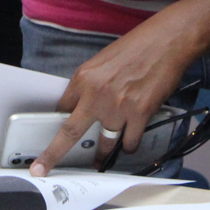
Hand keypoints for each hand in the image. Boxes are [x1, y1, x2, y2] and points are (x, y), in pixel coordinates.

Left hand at [29, 19, 193, 176]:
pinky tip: (131, 140)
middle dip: (53, 154)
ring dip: (103, 154)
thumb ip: (91, 85)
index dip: (58, 124)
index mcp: (83, 77)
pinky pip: (129, 142)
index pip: (62, 108)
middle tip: (43, 169)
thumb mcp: (103, 62)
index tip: (53, 136)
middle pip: (70, 133)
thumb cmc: (137, 47)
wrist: (167, 41)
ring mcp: (118, 106)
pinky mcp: (139, 113)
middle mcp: (96, 93)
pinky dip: (129, 146)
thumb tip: (86, 106)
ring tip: (101, 161)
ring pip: (104, 143)